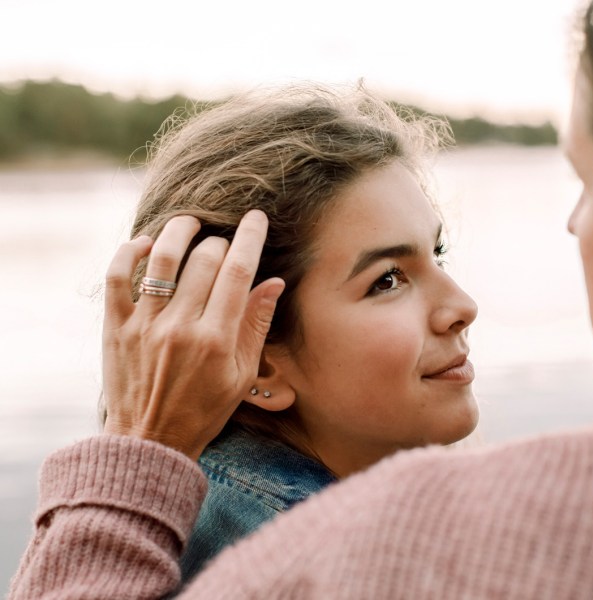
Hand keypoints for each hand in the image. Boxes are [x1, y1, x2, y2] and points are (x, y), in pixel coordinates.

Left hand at [102, 211, 284, 459]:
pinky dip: (130, 252)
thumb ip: (256, 325)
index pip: (239, 272)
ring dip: (180, 230)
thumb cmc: (204, 411)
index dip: (251, 237)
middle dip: (221, 241)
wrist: (149, 442)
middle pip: (205, 259)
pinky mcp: (116, 327)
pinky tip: (147, 243)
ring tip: (191, 224)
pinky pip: (117, 276)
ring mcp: (145, 325)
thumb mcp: (242, 375)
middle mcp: (181, 327)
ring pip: (163, 257)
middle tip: (225, 245)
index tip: (257, 217)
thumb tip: (274, 282)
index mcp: (217, 340)